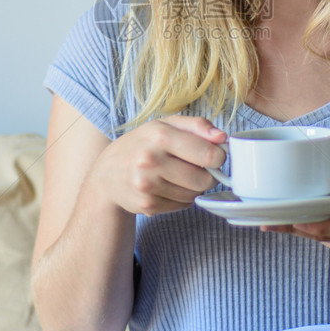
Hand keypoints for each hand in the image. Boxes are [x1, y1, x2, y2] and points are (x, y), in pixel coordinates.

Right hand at [89, 116, 226, 216]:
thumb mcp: (165, 125)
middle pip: (204, 179)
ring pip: (194, 194)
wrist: (106, 174)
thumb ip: (197, 126)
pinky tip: (168, 187)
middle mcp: (150, 160)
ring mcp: (147, 185)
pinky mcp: (147, 205)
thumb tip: (223, 137)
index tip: (214, 154)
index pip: (208, 154)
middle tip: (198, 167)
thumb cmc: (142, 144)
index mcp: (159, 135)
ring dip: (194, 187)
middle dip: (207, 174)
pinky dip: (181, 198)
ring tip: (179, 175)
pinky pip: (182, 205)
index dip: (219, 156)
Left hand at [261, 159, 329, 257]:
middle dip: (296, 228)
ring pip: (319, 238)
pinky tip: (281, 221)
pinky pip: (319, 238)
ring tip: (267, 221)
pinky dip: (301, 228)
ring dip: (294, 229)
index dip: (320, 226)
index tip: (297, 223)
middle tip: (267, 223)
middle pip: (325, 235)